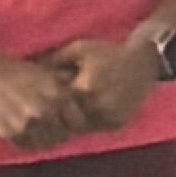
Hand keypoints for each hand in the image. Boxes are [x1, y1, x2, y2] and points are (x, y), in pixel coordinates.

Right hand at [0, 51, 91, 149]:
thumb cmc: (18, 72)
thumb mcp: (46, 74)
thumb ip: (65, 87)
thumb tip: (85, 96)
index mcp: (57, 95)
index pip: (78, 121)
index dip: (74, 122)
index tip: (68, 120)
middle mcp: (45, 111)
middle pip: (64, 135)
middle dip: (60, 131)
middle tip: (52, 127)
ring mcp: (28, 124)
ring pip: (47, 143)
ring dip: (45, 138)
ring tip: (39, 130)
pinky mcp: (12, 133)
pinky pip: (28, 146)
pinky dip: (29, 141)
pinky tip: (25, 131)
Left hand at [47, 37, 161, 132]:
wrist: (144, 62)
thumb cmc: (108, 53)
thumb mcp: (79, 49)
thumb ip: (55, 60)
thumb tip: (31, 68)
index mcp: (85, 87)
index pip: (57, 103)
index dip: (49, 100)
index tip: (46, 95)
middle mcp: (97, 105)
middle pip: (67, 118)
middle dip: (61, 112)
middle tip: (56, 105)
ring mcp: (109, 117)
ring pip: (81, 126)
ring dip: (75, 119)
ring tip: (72, 107)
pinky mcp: (117, 123)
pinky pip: (96, 127)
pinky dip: (90, 121)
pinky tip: (89, 109)